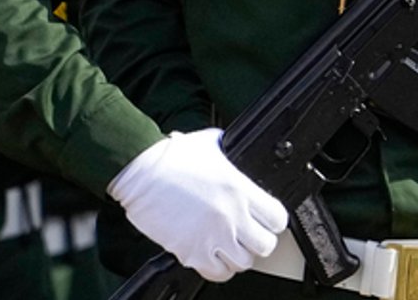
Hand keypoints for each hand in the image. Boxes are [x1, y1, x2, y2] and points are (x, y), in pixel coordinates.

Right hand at [107, 129, 284, 281]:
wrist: (140, 171)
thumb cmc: (170, 156)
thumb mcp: (212, 144)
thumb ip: (229, 153)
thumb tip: (235, 151)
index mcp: (240, 189)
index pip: (278, 218)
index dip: (273, 221)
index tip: (265, 220)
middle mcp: (231, 216)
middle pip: (266, 246)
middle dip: (258, 241)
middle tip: (248, 235)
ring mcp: (213, 236)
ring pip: (243, 263)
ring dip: (237, 255)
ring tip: (227, 245)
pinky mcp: (192, 252)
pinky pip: (218, 273)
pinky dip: (217, 268)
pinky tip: (211, 255)